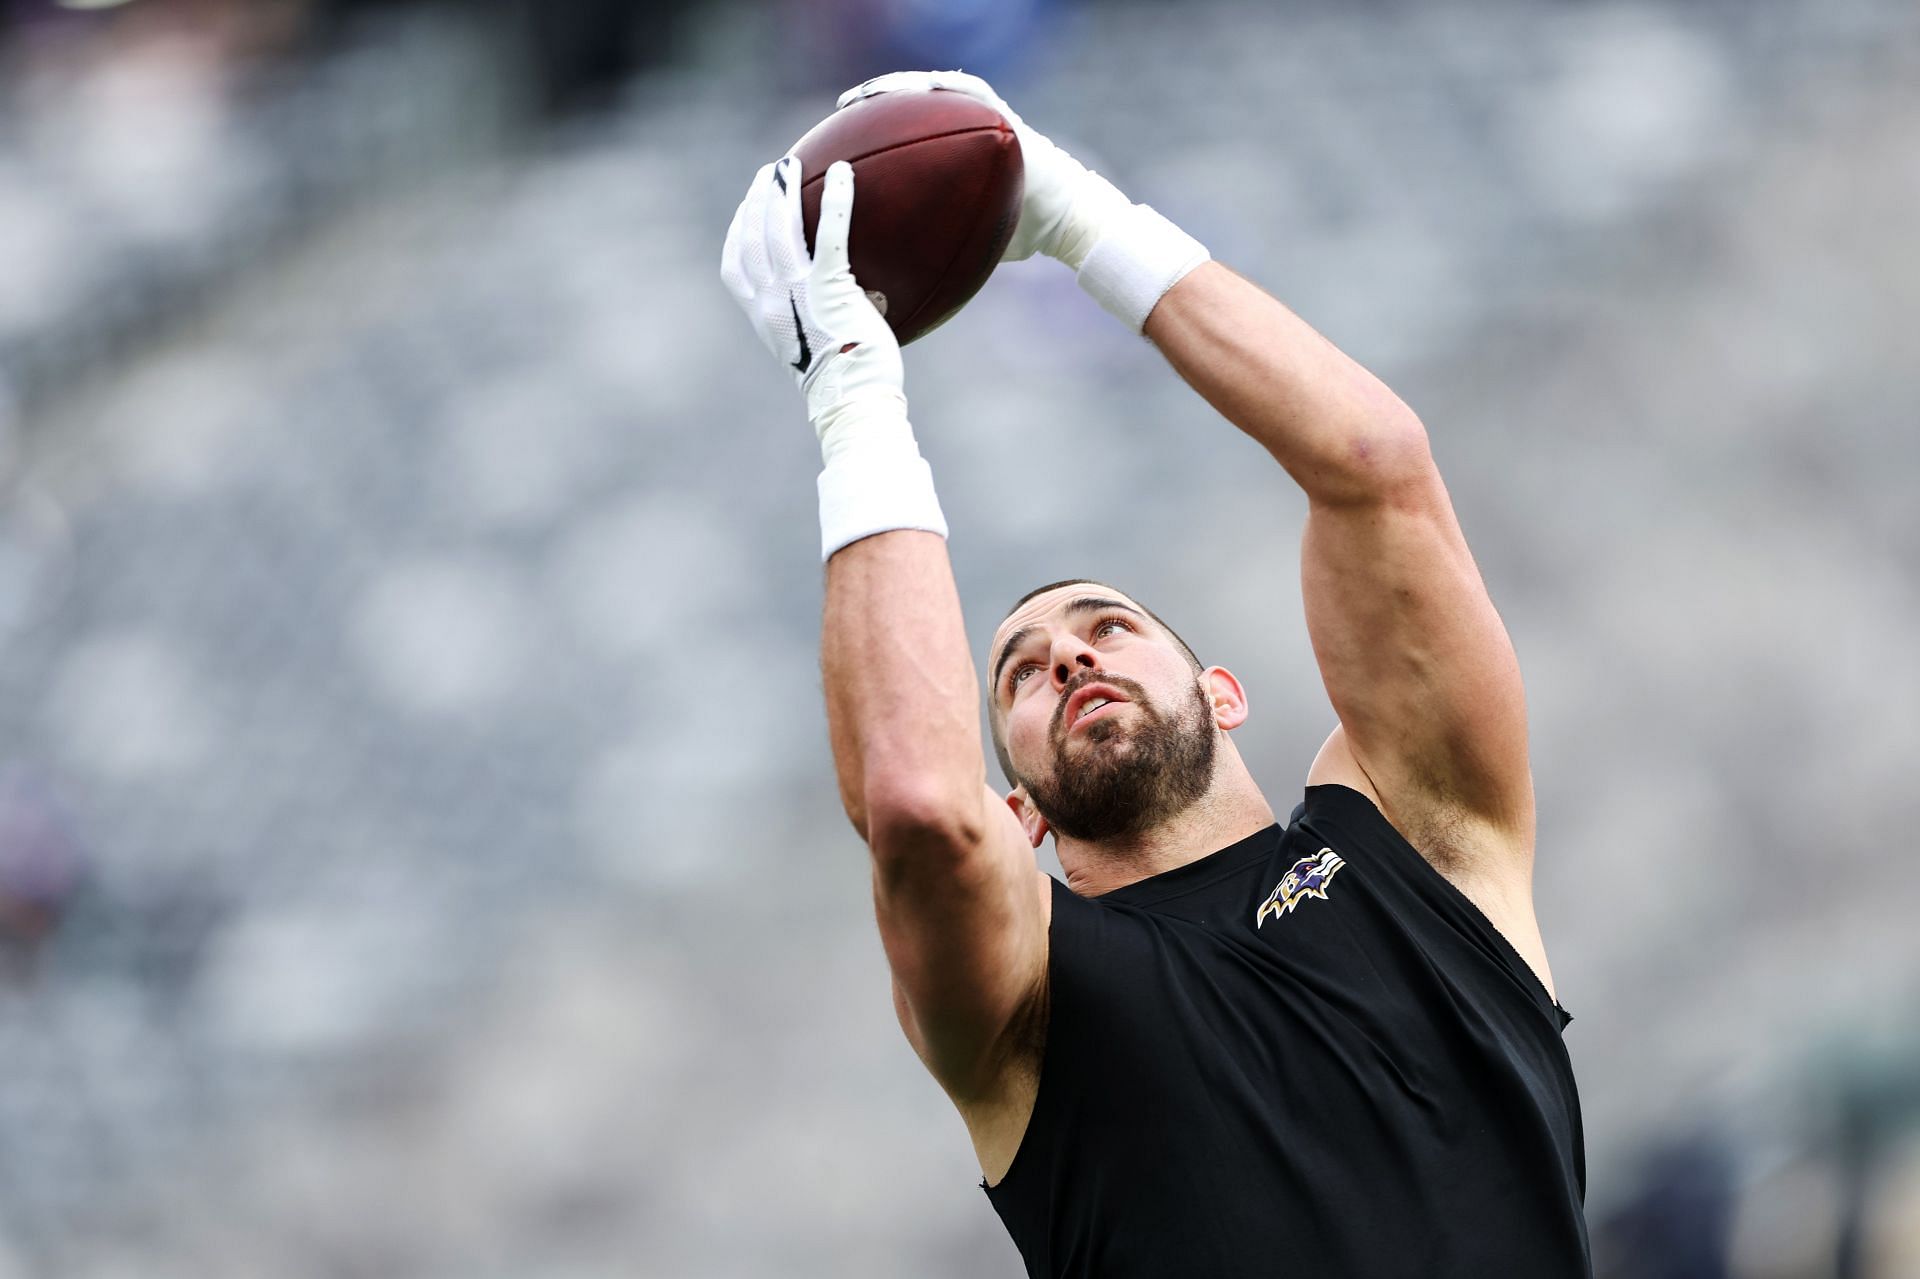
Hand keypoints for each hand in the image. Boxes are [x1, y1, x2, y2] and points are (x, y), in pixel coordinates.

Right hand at [720, 155, 905, 442]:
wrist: (855, 403)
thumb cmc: (847, 382)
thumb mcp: (816, 347)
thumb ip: (812, 319)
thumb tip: (841, 299)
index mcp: (763, 317)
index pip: (735, 267)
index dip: (737, 233)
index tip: (746, 210)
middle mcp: (771, 302)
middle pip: (752, 237)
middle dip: (758, 198)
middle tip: (771, 172)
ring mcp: (797, 294)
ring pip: (778, 229)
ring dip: (782, 191)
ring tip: (791, 164)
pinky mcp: (829, 289)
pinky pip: (829, 234)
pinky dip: (835, 200)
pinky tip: (842, 172)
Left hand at [837, 70, 1127, 267]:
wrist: (1063, 220)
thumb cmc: (1018, 230)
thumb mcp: (967, 236)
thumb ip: (937, 240)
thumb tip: (898, 276)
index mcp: (951, 156)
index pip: (903, 136)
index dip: (869, 136)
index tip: (835, 143)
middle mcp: (963, 131)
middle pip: (909, 106)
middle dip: (873, 103)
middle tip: (841, 109)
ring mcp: (983, 119)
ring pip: (934, 91)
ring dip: (900, 87)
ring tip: (869, 93)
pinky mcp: (1004, 115)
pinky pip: (974, 93)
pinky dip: (949, 87)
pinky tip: (927, 84)